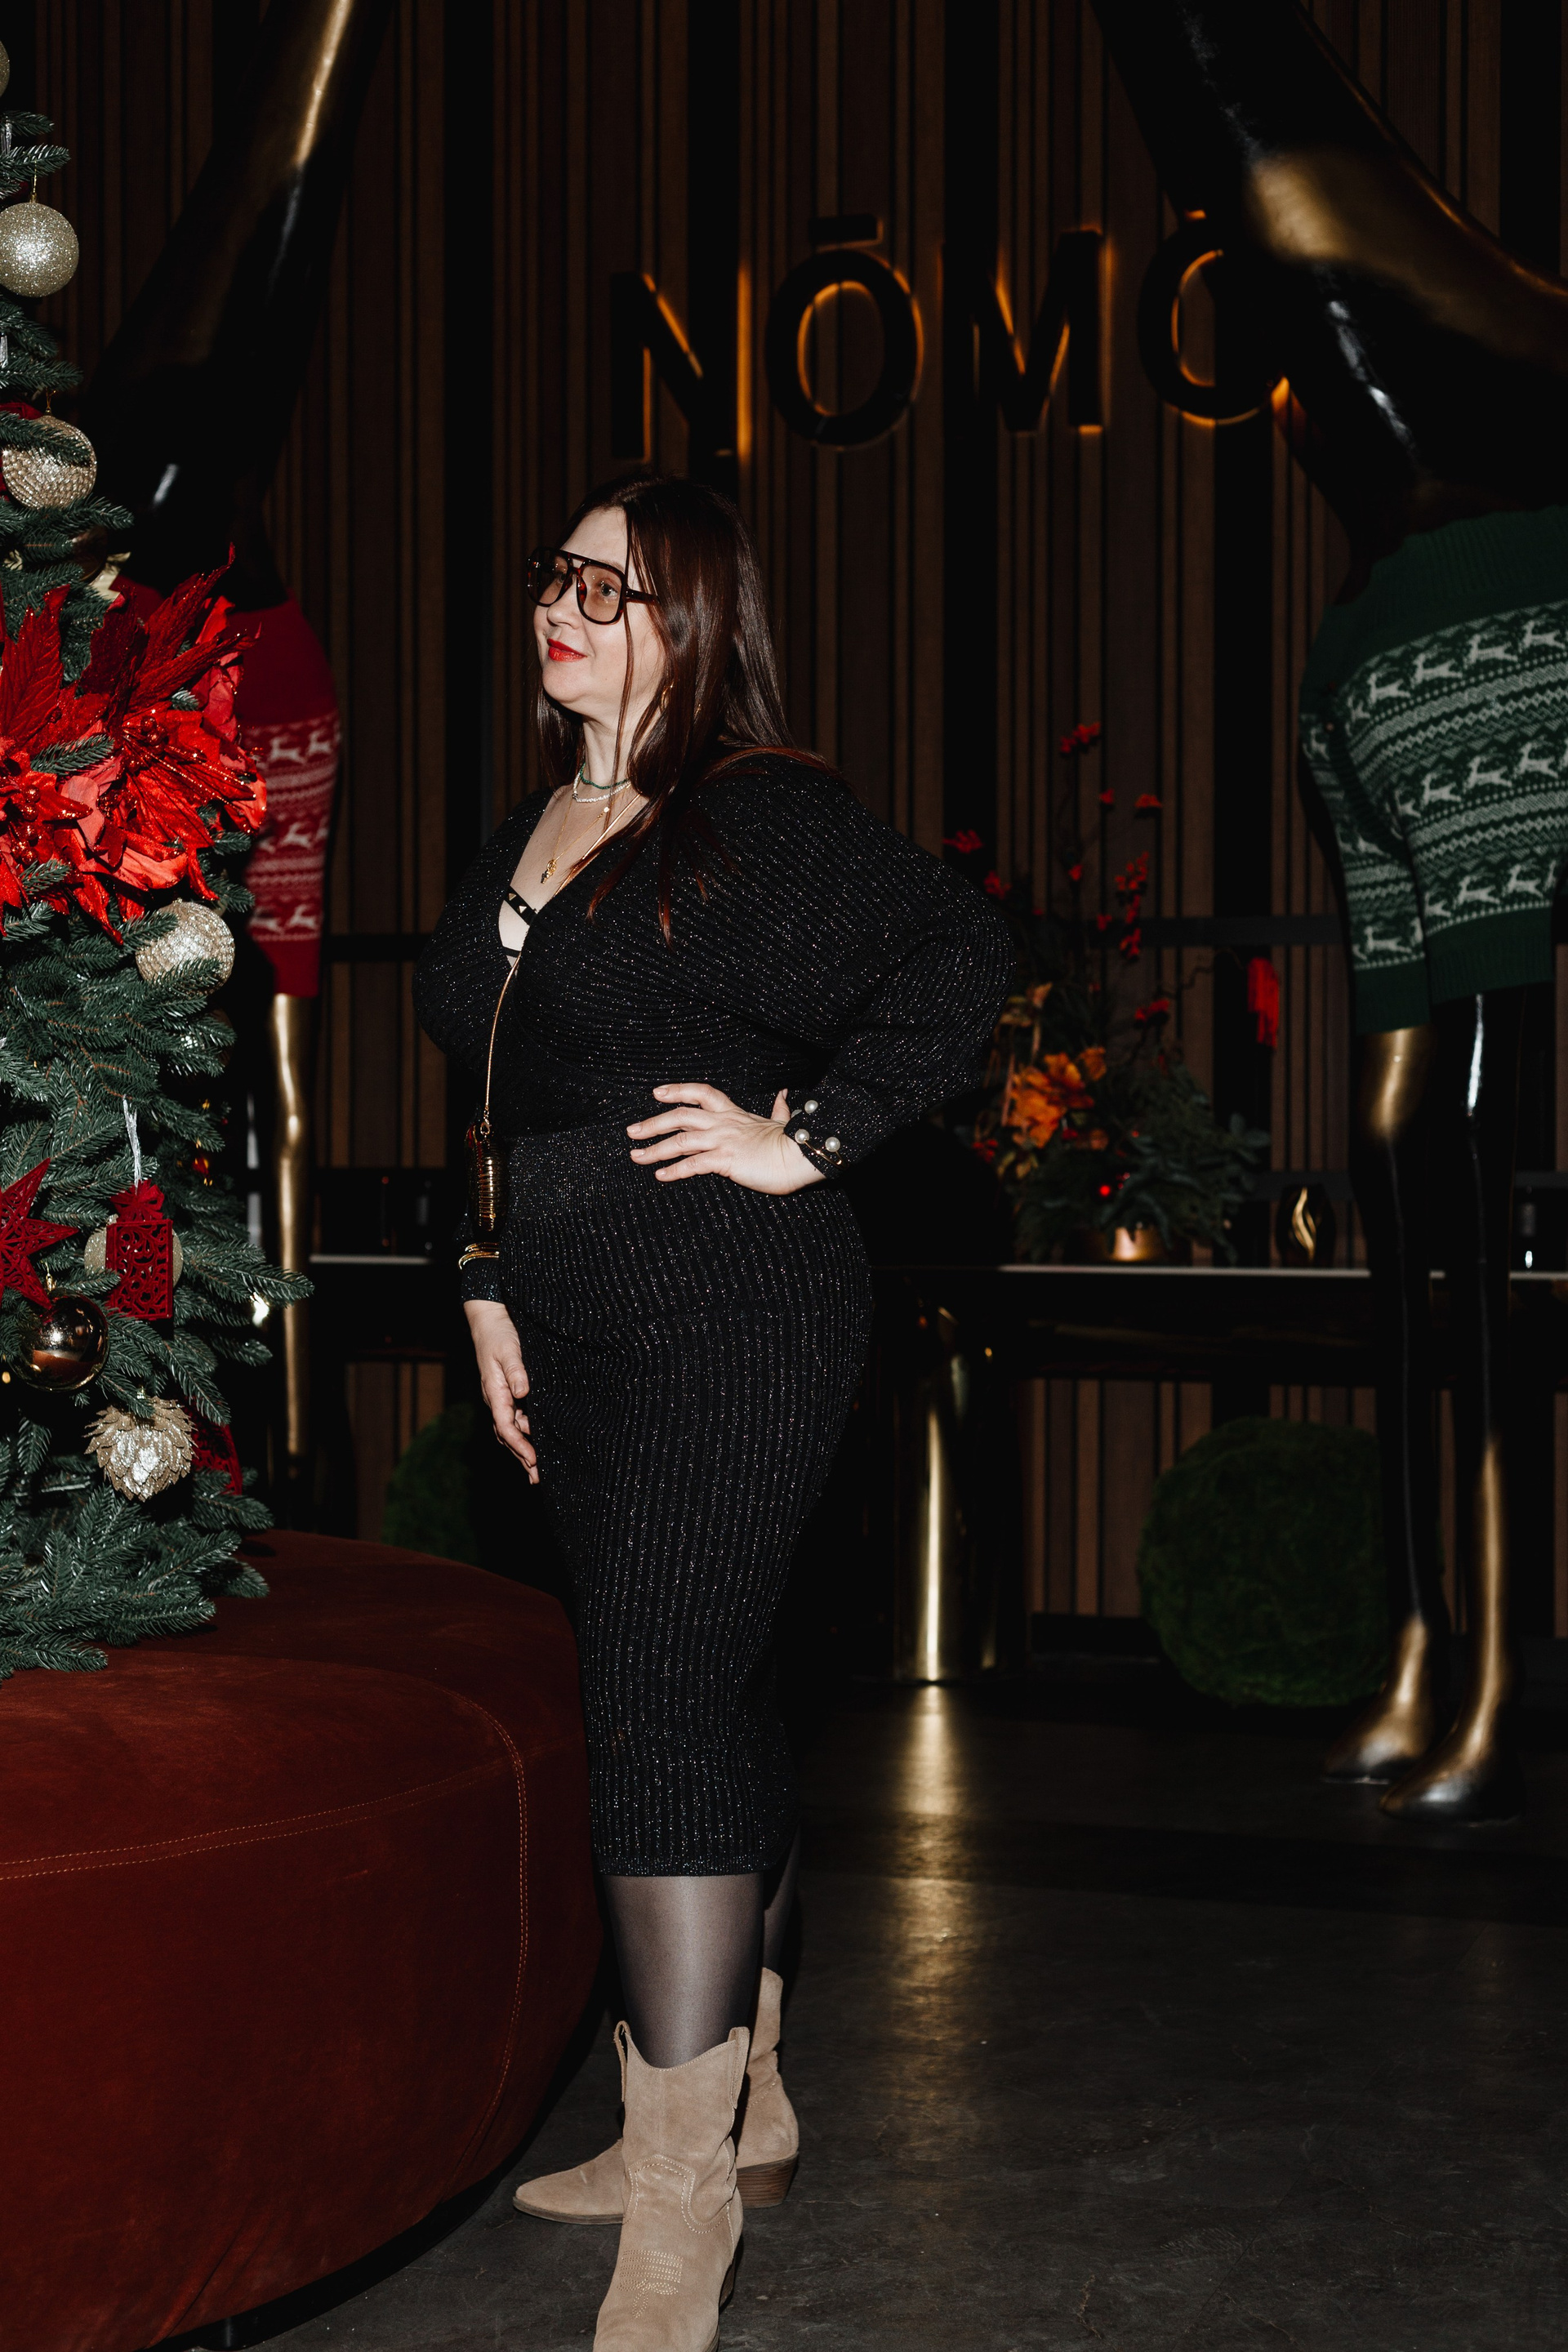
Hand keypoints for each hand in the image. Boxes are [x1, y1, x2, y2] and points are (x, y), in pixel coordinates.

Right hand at [464, 1299, 536, 1480]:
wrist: (489, 1321)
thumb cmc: (499, 1334)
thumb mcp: (509, 1349)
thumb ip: (516, 1370)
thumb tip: (522, 1392)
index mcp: (495, 1393)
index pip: (506, 1428)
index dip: (520, 1446)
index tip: (534, 1461)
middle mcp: (496, 1399)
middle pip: (507, 1436)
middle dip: (521, 1457)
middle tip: (537, 1479)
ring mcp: (501, 1398)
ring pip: (511, 1431)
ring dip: (522, 1450)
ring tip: (536, 1470)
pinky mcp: (507, 1393)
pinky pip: (514, 1420)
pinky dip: (524, 1435)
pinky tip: (535, 1443)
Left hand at [627, 1084, 825, 1194]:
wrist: (802, 1154)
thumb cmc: (791, 1142)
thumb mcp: (780, 1121)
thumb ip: (778, 1109)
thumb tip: (784, 1094)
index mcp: (733, 1113)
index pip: (701, 1093)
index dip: (677, 1090)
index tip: (656, 1093)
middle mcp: (723, 1123)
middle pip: (680, 1116)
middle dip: (653, 1123)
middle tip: (632, 1132)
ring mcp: (723, 1141)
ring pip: (680, 1140)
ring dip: (654, 1149)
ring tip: (636, 1157)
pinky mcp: (726, 1160)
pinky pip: (693, 1164)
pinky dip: (674, 1170)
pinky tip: (661, 1176)